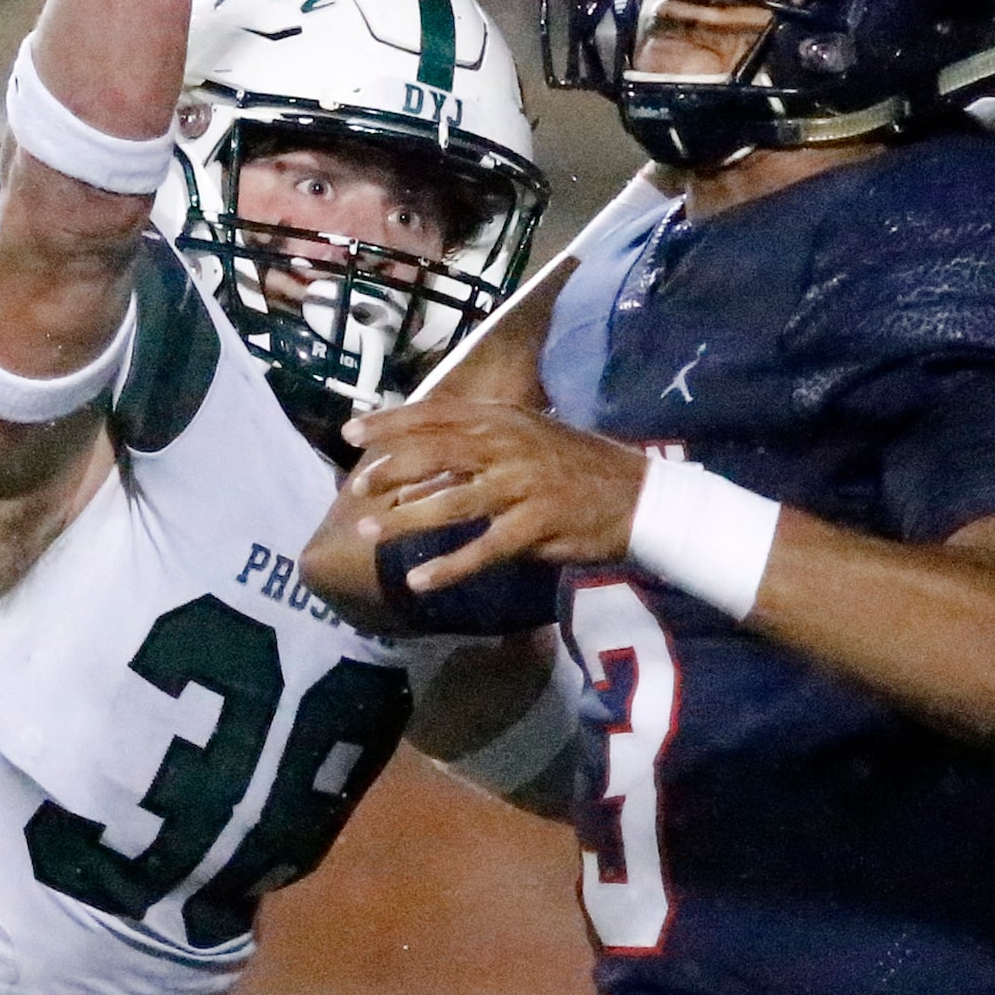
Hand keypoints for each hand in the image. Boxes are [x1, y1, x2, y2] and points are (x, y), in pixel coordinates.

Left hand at [341, 399, 646, 592]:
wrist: (641, 498)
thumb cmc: (580, 470)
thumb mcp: (528, 445)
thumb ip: (475, 456)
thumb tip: (417, 475)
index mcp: (506, 420)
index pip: (438, 414)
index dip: (392, 422)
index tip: (352, 432)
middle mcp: (510, 446)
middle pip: (436, 451)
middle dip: (390, 468)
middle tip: (358, 487)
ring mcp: (524, 485)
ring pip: (452, 501)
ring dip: (407, 519)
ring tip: (370, 533)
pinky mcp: (537, 526)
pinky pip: (484, 549)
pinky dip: (449, 567)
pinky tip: (420, 580)